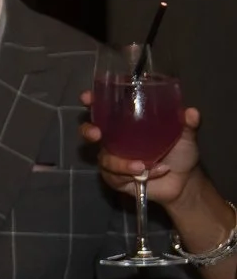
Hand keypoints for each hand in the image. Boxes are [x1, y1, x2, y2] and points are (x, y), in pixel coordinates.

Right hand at [80, 96, 203, 204]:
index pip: (105, 110)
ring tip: (142, 167)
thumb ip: (187, 124)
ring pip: (105, 159)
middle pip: (90, 132)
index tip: (87, 97)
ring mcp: (113, 160)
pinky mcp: (114, 178)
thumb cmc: (180, 152)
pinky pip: (115, 176)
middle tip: (97, 134)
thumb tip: (191, 112)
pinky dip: (132, 176)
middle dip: (89, 131)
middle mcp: (115, 140)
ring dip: (121, 164)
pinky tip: (151, 173)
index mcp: (127, 124)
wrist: (183, 181)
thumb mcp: (186, 135)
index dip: (92, 102)